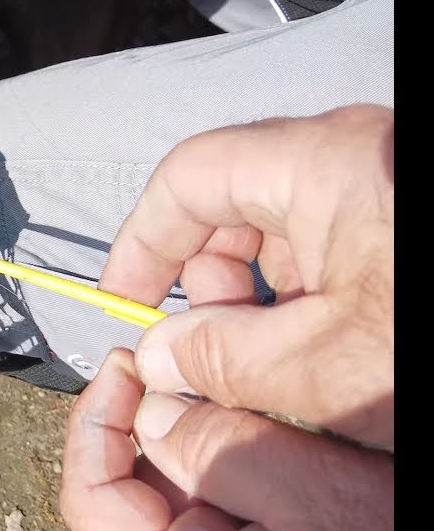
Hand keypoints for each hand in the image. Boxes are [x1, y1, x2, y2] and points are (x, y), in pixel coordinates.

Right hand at [60, 105, 393, 530]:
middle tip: (212, 358)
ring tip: (280, 373)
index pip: (190, 178)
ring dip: (262, 304)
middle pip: (236, 203)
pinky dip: (311, 303)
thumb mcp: (329, 368)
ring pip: (285, 233)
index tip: (126, 303)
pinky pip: (333, 248)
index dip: (143, 242)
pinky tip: (328, 360)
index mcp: (326, 165)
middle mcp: (355, 157)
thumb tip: (160, 355)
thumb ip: (222, 359)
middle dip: (212, 285)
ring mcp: (387, 185)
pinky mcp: (407, 220)